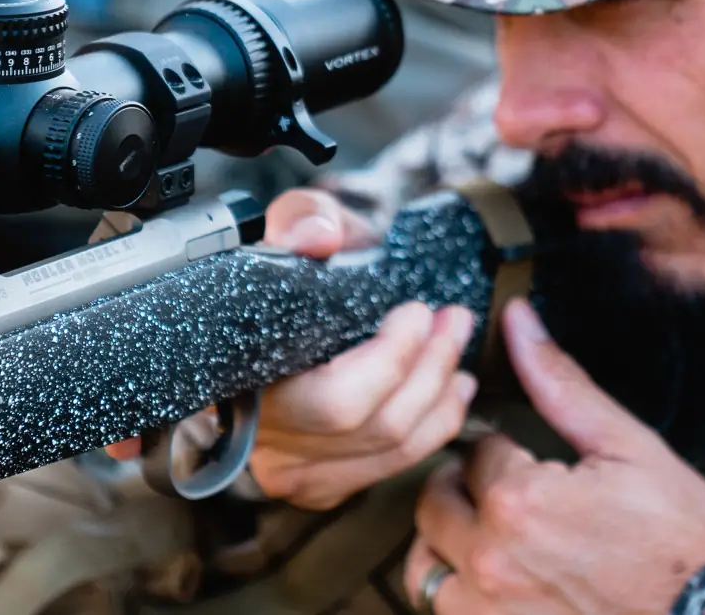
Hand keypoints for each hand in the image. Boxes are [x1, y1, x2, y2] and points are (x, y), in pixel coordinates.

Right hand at [246, 188, 479, 509]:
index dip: (390, 360)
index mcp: (245, 377)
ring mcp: (291, 471)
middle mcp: (264, 438)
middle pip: (373, 426)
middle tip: (453, 321)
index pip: (335, 400)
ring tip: (458, 351)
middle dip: (429, 369)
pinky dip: (432, 428)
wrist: (270, 310)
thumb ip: (302, 219)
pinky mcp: (319, 485)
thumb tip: (320, 235)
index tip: (415, 311)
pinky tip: (449, 393)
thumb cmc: (286, 270)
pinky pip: (390, 467)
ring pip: (389, 451)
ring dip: (441, 397)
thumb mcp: (292, 226)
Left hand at [403, 300, 704, 613]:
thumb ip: (559, 383)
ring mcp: (490, 612)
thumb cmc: (683, 542)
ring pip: (427, 562)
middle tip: (512, 492)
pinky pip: (445, 610)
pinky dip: (461, 592)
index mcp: (519, 499)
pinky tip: (500, 579)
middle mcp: (492, 559)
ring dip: (451, 541)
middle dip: (467, 487)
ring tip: (495, 534)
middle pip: (436, 502)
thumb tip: (518, 320)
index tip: (536, 463)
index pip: (475, 450)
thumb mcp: (628, 446)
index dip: (505, 451)